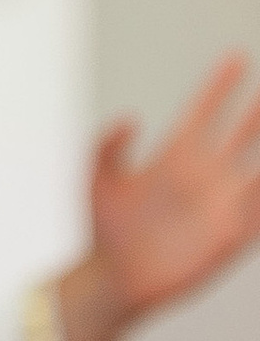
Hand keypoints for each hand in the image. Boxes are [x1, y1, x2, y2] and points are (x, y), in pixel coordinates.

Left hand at [55, 59, 259, 340]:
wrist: (113, 282)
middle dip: (257, 114)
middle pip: (240, 134)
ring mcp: (219, 205)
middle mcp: (203, 176)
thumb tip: (131, 118)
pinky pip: (259, 212)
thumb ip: (106, 147)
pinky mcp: (230, 237)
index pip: (204, 113)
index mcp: (174, 158)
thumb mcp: (96, 182)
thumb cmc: (104, 232)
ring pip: (258, 170)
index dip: (219, 87)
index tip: (236, 58)